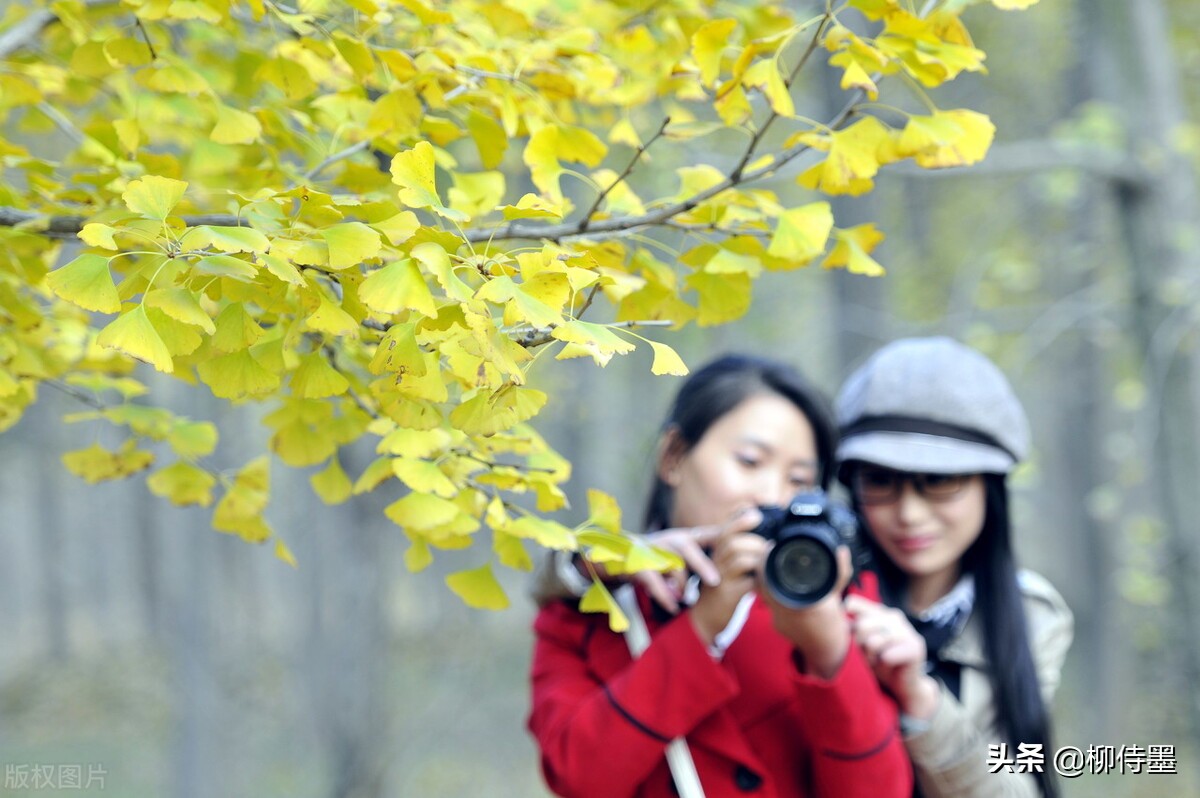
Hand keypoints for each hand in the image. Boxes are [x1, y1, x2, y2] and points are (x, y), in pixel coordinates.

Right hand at [632, 507, 761, 615]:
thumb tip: (747, 525)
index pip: (707, 535)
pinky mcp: (639, 567)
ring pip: (668, 565)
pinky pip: (651, 580)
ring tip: (687, 596)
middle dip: (700, 564)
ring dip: (679, 582)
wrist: (626, 557)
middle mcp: (670, 542)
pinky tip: (674, 605)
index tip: (747, 530)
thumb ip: (713, 538)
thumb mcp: (689, 543)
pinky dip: (663, 594)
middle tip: (716, 581)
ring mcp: (654, 554)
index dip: (726, 533)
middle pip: (686, 548)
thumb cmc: (665, 551)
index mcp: (686, 537)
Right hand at [682, 508, 767, 645]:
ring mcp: (721, 579)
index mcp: (715, 554)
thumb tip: (760, 535)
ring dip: (759, 559)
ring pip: (741, 559)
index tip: (756, 515)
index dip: (739, 521)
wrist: (704, 618)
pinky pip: (749, 582)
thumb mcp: (724, 567)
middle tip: (768, 548)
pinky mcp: (728, 594)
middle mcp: (715, 563)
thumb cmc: (719, 589)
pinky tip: (765, 582)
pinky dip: (761, 580)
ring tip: (768, 564)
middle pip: (733, 542)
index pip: (725, 532)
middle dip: (755, 542)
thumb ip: (737, 552)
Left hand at [758, 545, 852, 678]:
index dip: (767, 560)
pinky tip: (781, 589)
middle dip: (764, 568)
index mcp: (799, 604)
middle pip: (762, 584)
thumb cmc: (833, 623)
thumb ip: (840, 573)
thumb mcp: (837, 596)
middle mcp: (785, 613)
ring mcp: (778, 621)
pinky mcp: (777, 626)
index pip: (770, 578)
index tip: (770, 547)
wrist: (828, 651)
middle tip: (768, 554)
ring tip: (773, 568)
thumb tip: (843, 551)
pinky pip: (770, 605)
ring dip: (767, 581)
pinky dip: (774, 595)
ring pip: (765, 594)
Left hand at [845, 594, 939, 719]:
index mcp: (879, 611)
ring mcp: (906, 630)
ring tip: (878, 661)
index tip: (853, 639)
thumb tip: (837, 613)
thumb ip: (851, 628)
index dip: (848, 624)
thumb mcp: (861, 642)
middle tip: (868, 656)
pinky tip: (889, 664)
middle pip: (861, 626)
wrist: (902, 684)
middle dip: (860, 646)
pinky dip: (884, 663)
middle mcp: (894, 616)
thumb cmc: (878, 661)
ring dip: (872, 657)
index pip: (853, 604)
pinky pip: (887, 655)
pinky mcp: (915, 647)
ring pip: (874, 642)